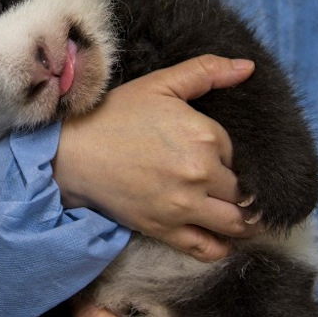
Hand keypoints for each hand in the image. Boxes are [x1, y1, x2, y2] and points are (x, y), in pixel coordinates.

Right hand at [53, 55, 257, 261]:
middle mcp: (200, 174)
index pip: (242, 153)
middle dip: (245, 190)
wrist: (69, 153)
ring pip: (237, 223)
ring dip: (248, 222)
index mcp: (204, 136)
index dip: (233, 156)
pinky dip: (223, 248)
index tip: (220, 158)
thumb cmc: (112, 116)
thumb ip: (205, 71)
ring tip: (247, 217)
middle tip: (238, 189)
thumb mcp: (159, 85)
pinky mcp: (164, 229)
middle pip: (245, 191)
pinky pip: (207, 249)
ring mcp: (183, 206)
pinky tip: (224, 239)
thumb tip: (248, 67)